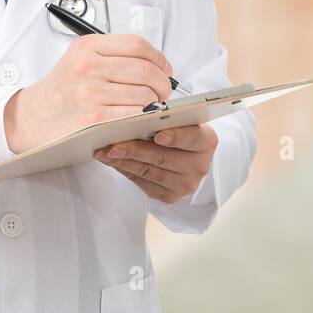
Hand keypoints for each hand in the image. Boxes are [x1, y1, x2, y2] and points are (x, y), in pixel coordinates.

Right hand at [4, 34, 173, 154]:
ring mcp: (91, 92)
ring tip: (152, 108)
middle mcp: (89, 66)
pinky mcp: (94, 118)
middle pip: (145, 70)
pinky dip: (145, 119)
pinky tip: (143, 121)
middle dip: (163, 84)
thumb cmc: (60, 91)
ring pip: (144, 95)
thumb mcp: (79, 59)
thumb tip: (156, 63)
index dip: (159, 58)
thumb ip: (113, 55)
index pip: (137, 45)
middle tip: (163, 92)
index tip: (165, 69)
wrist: (30, 118)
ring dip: (156, 104)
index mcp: (87, 47)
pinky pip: (134, 116)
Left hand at [94, 124, 217, 204]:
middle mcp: (199, 165)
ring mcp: (185, 184)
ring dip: (124, 161)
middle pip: (164, 158)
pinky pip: (143, 183)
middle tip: (114, 144)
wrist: (186, 155)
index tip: (158, 134)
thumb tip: (139, 116)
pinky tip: (113, 161)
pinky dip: (125, 170)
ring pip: (149, 172)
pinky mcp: (170, 196)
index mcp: (206, 141)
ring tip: (105, 152)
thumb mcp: (180, 120)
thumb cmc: (179, 130)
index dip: (175, 136)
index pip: (193, 137)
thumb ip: (167, 118)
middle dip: (136, 150)